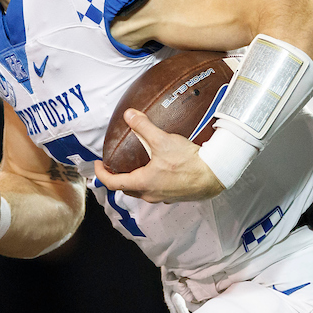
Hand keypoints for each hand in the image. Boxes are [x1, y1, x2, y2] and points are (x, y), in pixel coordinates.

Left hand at [93, 109, 224, 202]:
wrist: (214, 174)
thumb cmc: (188, 161)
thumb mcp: (162, 141)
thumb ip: (143, 127)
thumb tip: (129, 115)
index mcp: (143, 183)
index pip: (113, 183)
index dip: (102, 174)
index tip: (98, 166)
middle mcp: (150, 194)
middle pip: (127, 188)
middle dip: (118, 178)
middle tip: (115, 165)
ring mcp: (163, 198)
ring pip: (142, 191)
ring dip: (135, 180)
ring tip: (136, 165)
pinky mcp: (175, 196)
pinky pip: (157, 190)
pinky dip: (151, 181)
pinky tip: (158, 170)